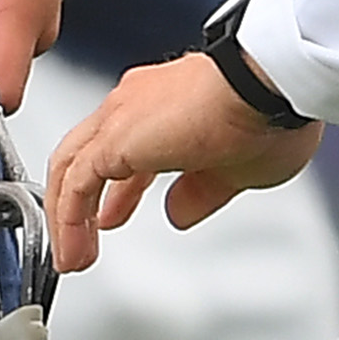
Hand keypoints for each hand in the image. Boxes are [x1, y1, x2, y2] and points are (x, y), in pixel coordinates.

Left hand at [43, 53, 323, 272]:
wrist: (268, 83)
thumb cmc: (270, 113)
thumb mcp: (234, 171)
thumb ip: (199, 193)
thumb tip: (178, 213)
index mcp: (167, 105)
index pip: (125, 149)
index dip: (116, 191)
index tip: (111, 218)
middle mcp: (137, 103)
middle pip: (88, 154)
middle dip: (82, 203)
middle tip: (82, 242)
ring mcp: (123, 114)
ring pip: (72, 166)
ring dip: (68, 215)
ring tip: (72, 256)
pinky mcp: (116, 136)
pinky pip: (76, 182)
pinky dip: (68, 218)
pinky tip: (75, 247)